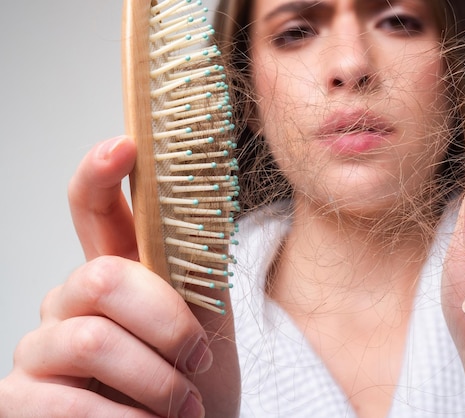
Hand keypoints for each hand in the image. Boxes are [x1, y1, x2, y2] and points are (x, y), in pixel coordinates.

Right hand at [0, 136, 239, 416]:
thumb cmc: (194, 375)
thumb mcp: (206, 315)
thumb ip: (195, 265)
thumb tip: (206, 202)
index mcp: (116, 271)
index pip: (94, 210)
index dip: (102, 175)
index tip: (125, 145)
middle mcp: (68, 301)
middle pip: (103, 278)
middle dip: (164, 321)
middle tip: (198, 358)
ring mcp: (39, 348)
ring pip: (91, 340)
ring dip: (154, 378)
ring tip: (184, 404)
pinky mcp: (19, 399)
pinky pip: (66, 402)